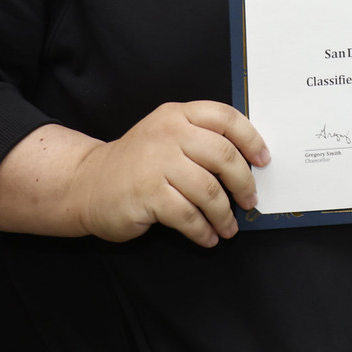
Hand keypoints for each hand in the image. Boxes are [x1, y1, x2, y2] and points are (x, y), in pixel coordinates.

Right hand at [71, 101, 270, 245]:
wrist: (88, 183)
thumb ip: (200, 139)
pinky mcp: (148, 194)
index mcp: (178, 115)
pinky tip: (207, 237)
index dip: (251, 139)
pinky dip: (203, 230)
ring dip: (224, 215)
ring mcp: (156, 163)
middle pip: (223, 155)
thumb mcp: (166, 135)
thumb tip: (247, 164)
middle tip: (249, 201)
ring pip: (209, 190)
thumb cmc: (137, 163)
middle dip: (243, 183)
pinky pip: (188, 216)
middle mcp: (168, 134)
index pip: (225, 118)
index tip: (263, 160)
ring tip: (228, 228)